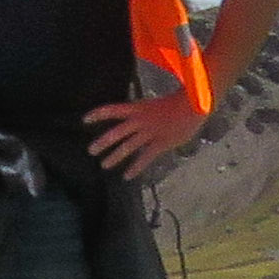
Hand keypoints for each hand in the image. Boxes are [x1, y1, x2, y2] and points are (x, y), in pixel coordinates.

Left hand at [83, 91, 205, 175]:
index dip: (98, 114)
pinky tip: (127, 176)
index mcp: (138, 108)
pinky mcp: (161, 143)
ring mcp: (150, 132)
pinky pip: (145, 157)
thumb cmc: (178, 102)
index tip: (84, 120)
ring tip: (104, 165)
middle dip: (103, 142)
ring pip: (128, 146)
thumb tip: (135, 119)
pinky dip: (136, 167)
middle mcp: (141, 120)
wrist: (194, 105)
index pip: (113, 109)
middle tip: (90, 151)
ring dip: (115, 156)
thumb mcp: (155, 105)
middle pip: (117, 132)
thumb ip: (144, 113)